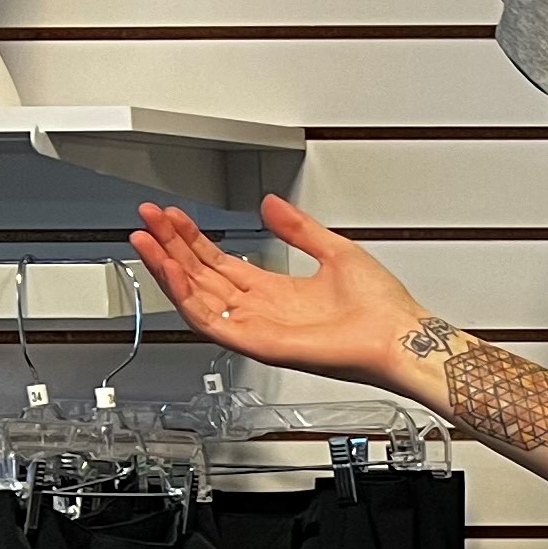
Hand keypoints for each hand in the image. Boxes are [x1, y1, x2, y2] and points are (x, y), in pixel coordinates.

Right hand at [128, 196, 440, 396]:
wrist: (400, 335)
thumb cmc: (382, 307)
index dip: (193, 239)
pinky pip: (211, 322)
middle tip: (148, 219)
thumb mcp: (335, 251)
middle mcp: (261, 310)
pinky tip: (170, 271)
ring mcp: (257, 328)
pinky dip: (186, 296)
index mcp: (276, 291)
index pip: (220, 262)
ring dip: (168, 268)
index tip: (172, 217)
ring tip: (146, 240)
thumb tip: (272, 204)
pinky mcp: (259, 344)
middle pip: (202, 276)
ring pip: (197, 298)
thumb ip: (299, 228)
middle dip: (171, 247)